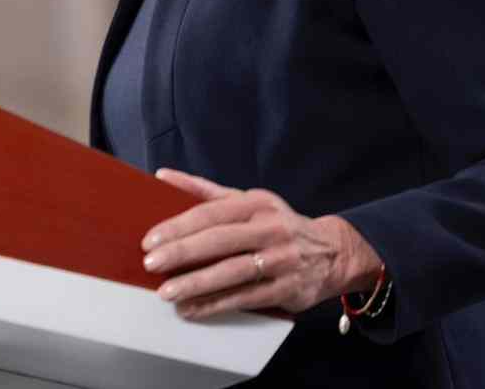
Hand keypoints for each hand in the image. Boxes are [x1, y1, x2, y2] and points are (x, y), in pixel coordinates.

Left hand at [141, 168, 381, 318]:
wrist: (333, 252)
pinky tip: (192, 309)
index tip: (151, 240)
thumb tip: (162, 176)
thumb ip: (205, 191)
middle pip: (220, 241)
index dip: (179, 226)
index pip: (211, 213)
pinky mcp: (287, 288)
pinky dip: (216, 305)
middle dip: (183, 253)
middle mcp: (270, 229)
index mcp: (255, 204)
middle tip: (152, 264)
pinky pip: (246, 298)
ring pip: (233, 272)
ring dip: (197, 284)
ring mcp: (280, 260)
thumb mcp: (248, 201)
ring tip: (167, 293)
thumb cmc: (278, 224)